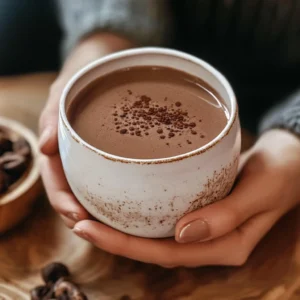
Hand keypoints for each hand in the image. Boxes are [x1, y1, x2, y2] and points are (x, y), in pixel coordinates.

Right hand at [39, 32, 133, 223]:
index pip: (55, 180)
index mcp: (59, 146)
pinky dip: (112, 189)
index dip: (63, 201)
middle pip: (72, 190)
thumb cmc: (82, 76)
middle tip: (96, 227)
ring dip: (96, 207)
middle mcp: (74, 155)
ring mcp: (91, 155)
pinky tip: (128, 198)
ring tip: (113, 222)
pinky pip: (108, 174)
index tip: (77, 217)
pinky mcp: (109, 152)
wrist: (104, 64)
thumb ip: (52, 116)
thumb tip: (44, 148)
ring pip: (89, 187)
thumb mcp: (63, 90)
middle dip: (79, 211)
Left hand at [60, 129, 299, 267]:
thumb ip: (228, 215)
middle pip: (154, 247)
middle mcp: (209, 242)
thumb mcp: (261, 191)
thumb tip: (183, 234)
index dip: (126, 244)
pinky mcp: (200, 209)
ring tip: (87, 212)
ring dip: (122, 226)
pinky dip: (139, 212)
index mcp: (225, 245)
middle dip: (114, 237)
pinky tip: (120, 201)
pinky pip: (163, 217)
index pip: (167, 253)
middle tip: (76, 220)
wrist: (291, 160)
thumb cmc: (281, 173)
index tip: (88, 228)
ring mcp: (204, 227)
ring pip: (155, 234)